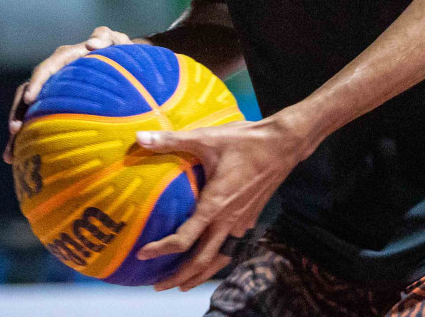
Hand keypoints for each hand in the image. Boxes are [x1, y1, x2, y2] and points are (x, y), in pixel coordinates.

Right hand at [2, 26, 133, 163]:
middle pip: (27, 91)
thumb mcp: (117, 42)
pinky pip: (35, 120)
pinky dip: (26, 138)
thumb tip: (91, 44)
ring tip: (10, 154)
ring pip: (25, 109)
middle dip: (17, 111)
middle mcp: (52, 74)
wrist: (120, 63)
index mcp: (65, 58)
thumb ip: (106, 38)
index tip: (29, 99)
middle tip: (14, 131)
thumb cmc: (119, 52)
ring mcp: (50, 90)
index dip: (36, 83)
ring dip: (16, 129)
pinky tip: (18, 158)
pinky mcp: (52, 105)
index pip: (46, 69)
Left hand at [134, 113, 313, 290]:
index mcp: (215, 205)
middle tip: (159, 286)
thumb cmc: (245, 141)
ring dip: (200, 274)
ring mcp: (242, 222)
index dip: (161, 249)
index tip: (142, 255)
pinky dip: (216, 258)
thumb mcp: (206, 138)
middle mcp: (228, 220)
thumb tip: (140, 137)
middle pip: (202, 260)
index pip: (184, 239)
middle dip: (179, 276)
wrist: (284, 145)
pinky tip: (210, 254)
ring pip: (219, 258)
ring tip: (183, 283)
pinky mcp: (251, 217)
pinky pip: (230, 246)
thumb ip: (171, 140)